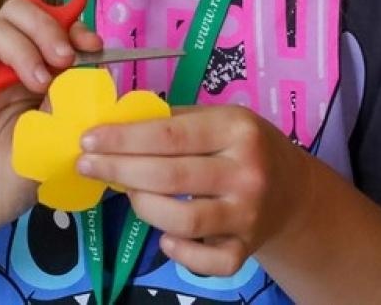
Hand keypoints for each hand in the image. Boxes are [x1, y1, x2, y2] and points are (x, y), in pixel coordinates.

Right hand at [0, 0, 101, 244]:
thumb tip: (86, 70)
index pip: (48, 25)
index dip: (71, 27)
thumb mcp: (52, 138)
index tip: (93, 48)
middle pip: (18, 13)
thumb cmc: (10, 179)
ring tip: (36, 81)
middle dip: (46, 28)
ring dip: (19, 45)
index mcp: (30, 70)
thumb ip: (65, 102)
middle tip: (63, 60)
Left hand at [75, 104, 311, 277]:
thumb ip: (174, 122)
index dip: (124, 139)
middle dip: (119, 171)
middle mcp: (246, 172)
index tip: (88, 140)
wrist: (294, 191)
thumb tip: (115, 125)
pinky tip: (166, 238)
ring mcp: (248, 214)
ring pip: (183, 220)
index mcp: (237, 129)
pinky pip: (207, 261)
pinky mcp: (247, 249)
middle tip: (86, 165)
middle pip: (170, 176)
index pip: (170, 135)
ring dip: (144, 207)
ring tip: (129, 194)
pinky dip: (180, 253)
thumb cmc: (244, 147)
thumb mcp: (220, 119)